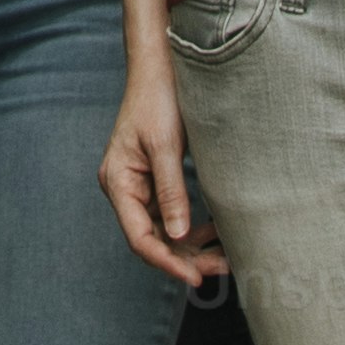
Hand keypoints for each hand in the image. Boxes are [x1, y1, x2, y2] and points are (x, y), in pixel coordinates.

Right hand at [102, 55, 222, 290]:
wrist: (159, 67)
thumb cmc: (158, 99)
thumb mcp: (165, 145)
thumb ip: (171, 190)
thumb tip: (180, 236)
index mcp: (118, 182)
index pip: (139, 238)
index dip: (166, 262)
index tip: (196, 277)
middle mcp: (125, 189)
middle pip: (152, 239)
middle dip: (185, 257)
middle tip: (221, 269)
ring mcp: (139, 186)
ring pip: (164, 231)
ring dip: (191, 246)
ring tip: (225, 256)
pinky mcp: (155, 180)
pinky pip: (171, 215)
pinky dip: (191, 227)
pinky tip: (214, 233)